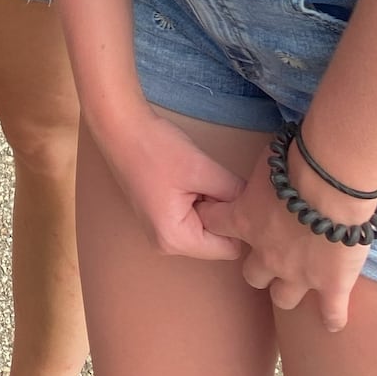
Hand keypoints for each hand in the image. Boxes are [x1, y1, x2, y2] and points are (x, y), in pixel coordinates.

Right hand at [91, 99, 246, 261]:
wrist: (120, 127)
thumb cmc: (156, 148)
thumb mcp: (202, 169)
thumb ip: (234, 192)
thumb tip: (256, 207)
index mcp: (176, 240)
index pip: (229, 248)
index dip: (237, 222)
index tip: (230, 193)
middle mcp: (166, 244)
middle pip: (215, 239)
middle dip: (221, 212)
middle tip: (210, 180)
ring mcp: (160, 232)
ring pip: (204, 226)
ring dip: (209, 204)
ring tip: (196, 177)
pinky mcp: (159, 218)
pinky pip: (191, 218)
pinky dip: (196, 200)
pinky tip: (186, 177)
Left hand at [200, 139, 369, 330]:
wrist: (331, 185)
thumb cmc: (297, 161)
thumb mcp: (269, 158)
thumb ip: (263, 171)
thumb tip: (270, 164)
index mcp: (245, 219)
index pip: (214, 224)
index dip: (216, 221)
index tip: (220, 218)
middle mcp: (267, 253)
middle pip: (252, 275)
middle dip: (261, 266)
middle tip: (274, 253)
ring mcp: (299, 274)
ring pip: (283, 298)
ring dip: (289, 289)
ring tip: (300, 283)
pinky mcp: (331, 285)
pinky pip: (330, 313)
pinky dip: (331, 316)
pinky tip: (332, 319)